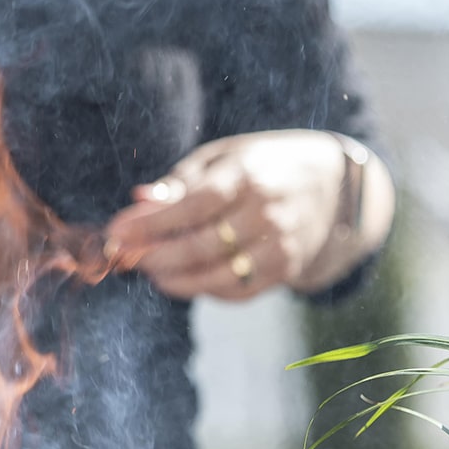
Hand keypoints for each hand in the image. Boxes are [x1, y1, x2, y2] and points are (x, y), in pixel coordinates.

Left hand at [101, 130, 346, 300]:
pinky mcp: (286, 270)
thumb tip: (139, 199)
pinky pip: (238, 291)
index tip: (116, 232)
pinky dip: (205, 290)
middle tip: (126, 256)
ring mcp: (279, 245)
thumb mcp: (224, 157)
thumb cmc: (262, 165)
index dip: (151, 223)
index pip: (192, 205)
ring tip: (150, 270)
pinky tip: (184, 279)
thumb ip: (180, 181)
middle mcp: (266, 212)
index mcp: (247, 175)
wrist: (332, 185)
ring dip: (175, 279)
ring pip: (217, 276)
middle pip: (200, 246)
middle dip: (154, 255)